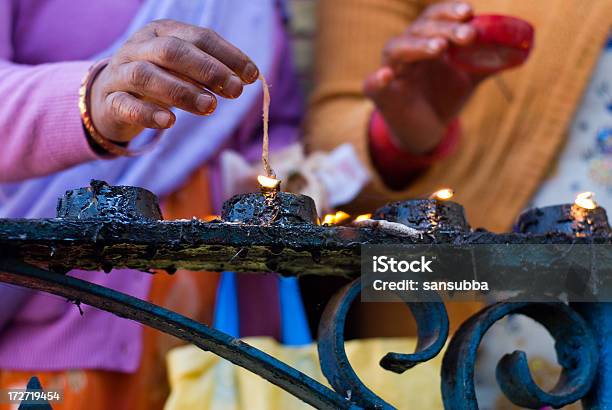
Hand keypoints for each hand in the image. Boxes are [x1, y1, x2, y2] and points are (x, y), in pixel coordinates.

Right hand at [90, 19, 259, 142]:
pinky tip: (170, 122)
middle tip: (235, 91)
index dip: (228, 55)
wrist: (108, 99)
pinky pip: (125, 105)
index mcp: (162, 32)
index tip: (252, 76)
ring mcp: (120, 72)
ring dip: (182, 91)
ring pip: (146, 76)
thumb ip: (211, 71)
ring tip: (210, 107)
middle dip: (208, 70)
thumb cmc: (158, 81)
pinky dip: (148, 114)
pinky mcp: (109, 101)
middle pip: (172, 52)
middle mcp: (139, 47)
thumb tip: (248, 78)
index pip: (199, 37)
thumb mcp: (183, 70)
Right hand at [364, 1, 485, 153]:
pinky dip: (377, 79)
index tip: (470, 12)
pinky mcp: (380, 95)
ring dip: (418, 45)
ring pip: (396, 48)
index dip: (449, 12)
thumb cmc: (444, 97)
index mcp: (426, 40)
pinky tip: (386, 76)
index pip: (434, 17)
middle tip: (468, 35)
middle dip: (444, 29)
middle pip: (419, 30)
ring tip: (439, 48)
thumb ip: (489, 62)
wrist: (427, 131)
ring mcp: (390, 71)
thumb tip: (521, 49)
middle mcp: (406, 50)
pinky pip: (372, 84)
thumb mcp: (469, 78)